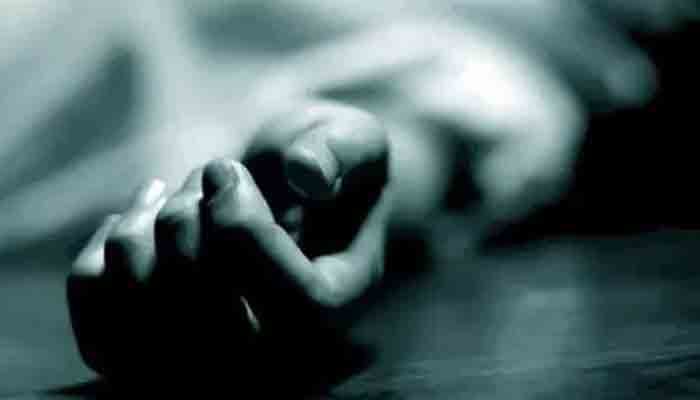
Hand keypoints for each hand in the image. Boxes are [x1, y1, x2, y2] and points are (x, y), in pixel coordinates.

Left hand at [66, 100, 389, 389]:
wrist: (297, 207)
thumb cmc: (328, 176)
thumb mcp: (356, 144)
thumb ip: (344, 151)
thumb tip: (308, 174)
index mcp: (335, 312)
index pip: (293, 303)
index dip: (241, 225)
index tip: (226, 169)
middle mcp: (276, 357)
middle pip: (207, 316)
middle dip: (185, 221)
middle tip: (206, 173)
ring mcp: (211, 361)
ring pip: (144, 315)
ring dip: (140, 231)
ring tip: (176, 195)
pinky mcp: (157, 351)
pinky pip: (101, 324)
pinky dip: (101, 256)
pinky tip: (137, 222)